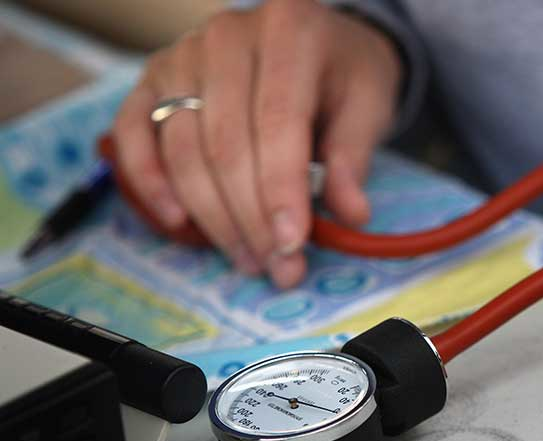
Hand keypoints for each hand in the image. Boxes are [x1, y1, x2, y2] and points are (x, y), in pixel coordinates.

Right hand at [112, 0, 400, 287]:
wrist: (316, 39)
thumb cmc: (343, 75)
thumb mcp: (369, 104)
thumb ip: (355, 156)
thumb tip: (351, 214)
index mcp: (291, 31)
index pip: (278, 122)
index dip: (281, 191)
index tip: (292, 246)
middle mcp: (228, 36)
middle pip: (226, 145)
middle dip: (251, 219)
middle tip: (278, 267)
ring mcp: (183, 54)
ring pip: (183, 149)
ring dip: (212, 217)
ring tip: (248, 258)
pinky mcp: (152, 77)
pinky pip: (133, 133)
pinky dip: (149, 182)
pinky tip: (178, 221)